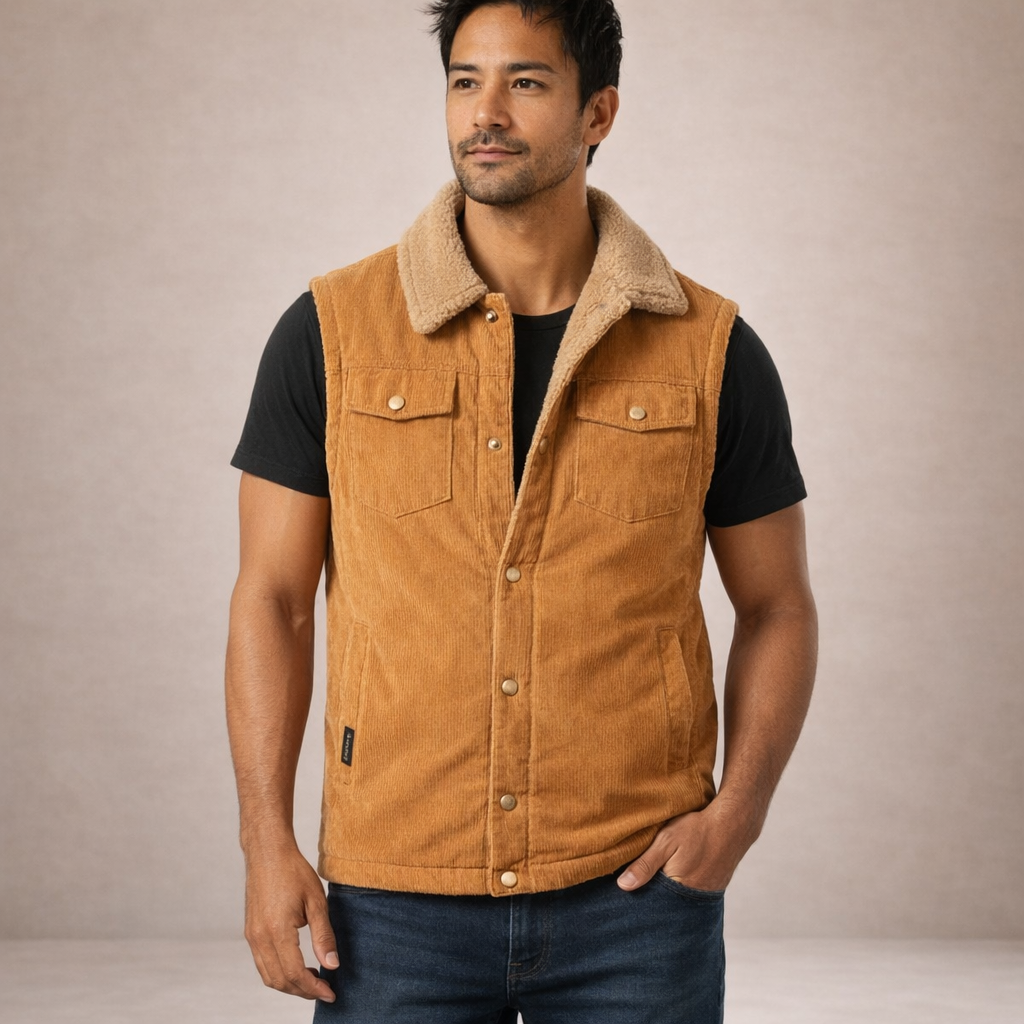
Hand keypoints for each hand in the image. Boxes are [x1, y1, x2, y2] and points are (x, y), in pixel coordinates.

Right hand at [243, 846, 338, 1001]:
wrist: (267, 852)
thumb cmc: (294, 871)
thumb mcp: (316, 901)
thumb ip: (324, 936)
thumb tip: (332, 965)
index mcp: (277, 931)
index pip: (295, 973)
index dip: (314, 988)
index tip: (331, 993)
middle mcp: (259, 938)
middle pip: (280, 981)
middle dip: (303, 991)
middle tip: (325, 990)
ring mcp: (252, 936)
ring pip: (268, 976)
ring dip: (290, 985)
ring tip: (313, 980)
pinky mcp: (250, 932)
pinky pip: (262, 963)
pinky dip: (278, 973)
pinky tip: (297, 966)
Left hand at [616, 801, 755, 891]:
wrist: (732, 824)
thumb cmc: (697, 830)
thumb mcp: (666, 841)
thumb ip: (645, 864)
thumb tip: (623, 886)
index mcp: (677, 889)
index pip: (651, 903)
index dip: (638, 896)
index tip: (624, 895)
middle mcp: (692, 899)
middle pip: (664, 904)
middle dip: (651, 898)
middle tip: (637, 890)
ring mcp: (704, 896)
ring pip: (677, 900)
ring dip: (666, 893)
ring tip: (657, 881)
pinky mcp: (712, 889)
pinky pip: (690, 895)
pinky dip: (680, 889)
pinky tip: (675, 877)